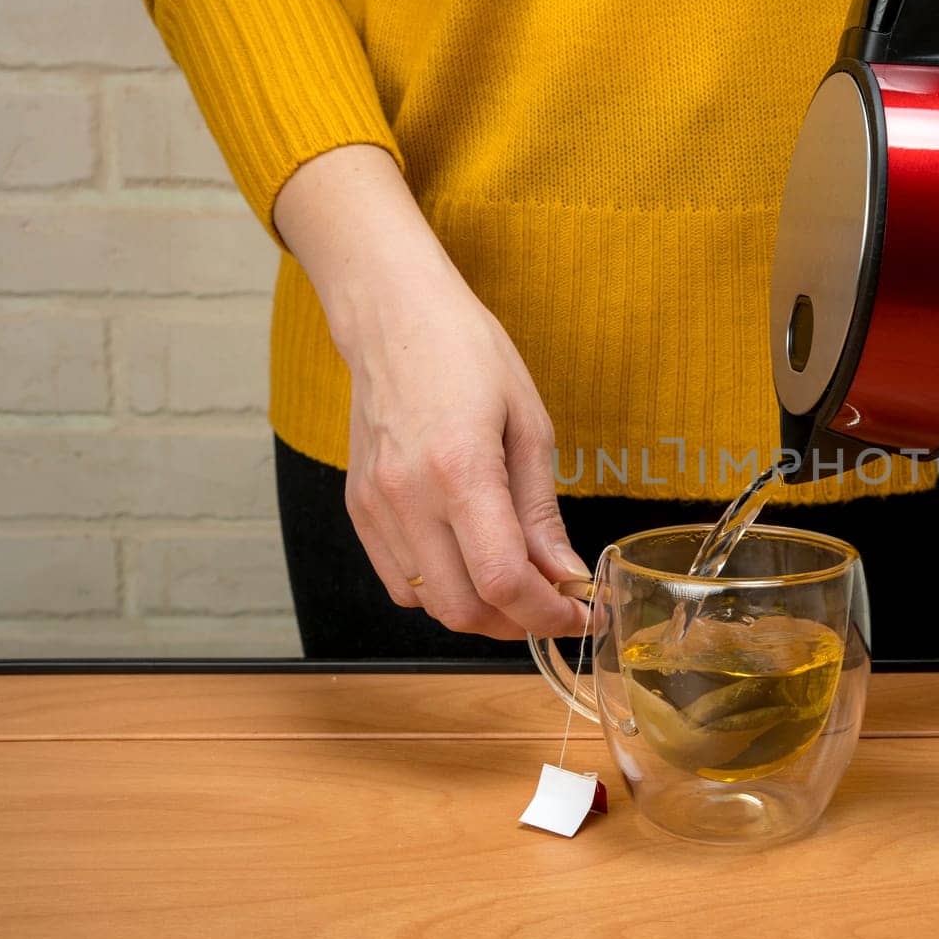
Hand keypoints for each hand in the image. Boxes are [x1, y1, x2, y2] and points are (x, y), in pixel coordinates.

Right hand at [276, 145, 589, 640]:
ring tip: (515, 583)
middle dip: (516, 622)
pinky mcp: (358, 508)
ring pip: (428, 604)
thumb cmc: (467, 353)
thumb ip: (542, 511)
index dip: (547, 615)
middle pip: (463, 609)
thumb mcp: (530, 425)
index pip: (503, 581)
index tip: (579, 616)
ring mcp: (376, 506)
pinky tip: (469, 562)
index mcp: (461, 471)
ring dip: (479, 610)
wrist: (392, 316)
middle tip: (552, 605)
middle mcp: (409, 497)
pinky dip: (440, 589)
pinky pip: (399, 581)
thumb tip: (564, 574)